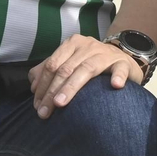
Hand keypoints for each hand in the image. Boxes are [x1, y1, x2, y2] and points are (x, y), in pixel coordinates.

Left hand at [28, 34, 142, 118]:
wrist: (122, 59)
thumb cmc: (92, 63)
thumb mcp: (70, 62)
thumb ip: (50, 70)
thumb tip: (33, 85)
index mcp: (72, 44)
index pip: (53, 64)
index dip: (42, 85)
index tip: (37, 105)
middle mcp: (88, 46)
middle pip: (66, 69)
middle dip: (52, 92)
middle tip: (45, 111)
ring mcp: (106, 54)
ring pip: (87, 69)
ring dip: (71, 87)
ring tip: (61, 103)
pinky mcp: (123, 62)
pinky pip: (120, 69)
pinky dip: (118, 77)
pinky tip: (115, 86)